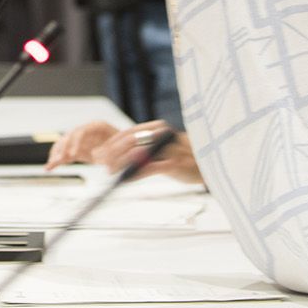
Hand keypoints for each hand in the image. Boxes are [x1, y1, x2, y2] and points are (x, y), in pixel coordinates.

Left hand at [48, 119, 202, 184]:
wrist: (209, 164)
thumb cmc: (184, 156)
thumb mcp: (163, 149)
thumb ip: (144, 150)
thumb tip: (120, 157)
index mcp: (157, 129)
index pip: (128, 133)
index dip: (111, 143)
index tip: (99, 153)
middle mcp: (162, 135)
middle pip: (130, 141)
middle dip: (111, 152)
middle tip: (100, 163)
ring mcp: (169, 149)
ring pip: (138, 154)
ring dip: (120, 163)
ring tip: (110, 172)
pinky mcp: (175, 164)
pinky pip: (150, 168)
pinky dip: (135, 173)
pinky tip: (125, 179)